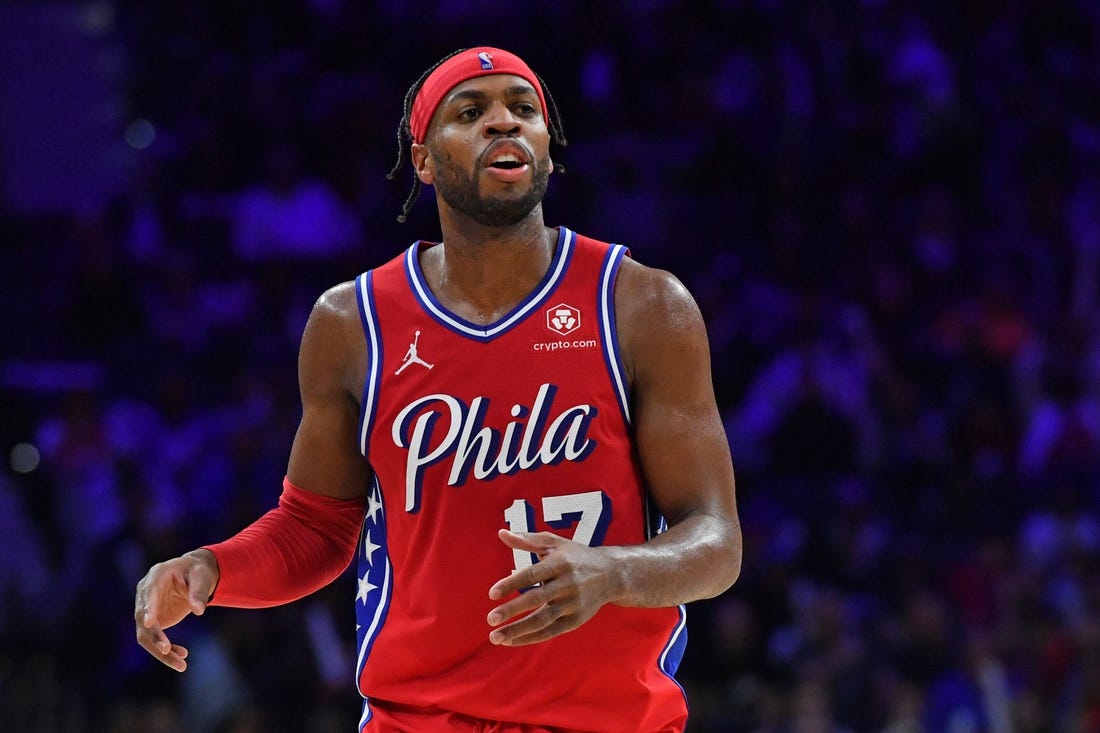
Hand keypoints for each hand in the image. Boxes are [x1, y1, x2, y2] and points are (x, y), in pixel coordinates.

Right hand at [134, 550, 218, 671]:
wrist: (194, 575)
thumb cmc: (197, 571)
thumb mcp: (202, 576)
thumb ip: (199, 591)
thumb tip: (198, 610)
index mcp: (156, 576)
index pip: (148, 593)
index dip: (148, 608)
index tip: (149, 622)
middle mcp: (146, 594)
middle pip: (143, 619)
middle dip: (155, 636)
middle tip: (166, 649)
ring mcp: (147, 609)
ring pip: (146, 635)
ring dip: (160, 651)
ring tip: (181, 664)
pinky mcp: (155, 621)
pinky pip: (155, 639)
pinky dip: (167, 650)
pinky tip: (182, 656)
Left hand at [486, 530, 619, 645]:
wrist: (611, 574)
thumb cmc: (575, 556)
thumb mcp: (554, 543)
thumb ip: (527, 540)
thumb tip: (501, 533)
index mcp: (560, 563)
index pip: (532, 575)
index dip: (512, 583)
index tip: (491, 594)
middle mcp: (568, 584)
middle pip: (536, 599)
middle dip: (512, 610)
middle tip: (490, 619)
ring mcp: (573, 604)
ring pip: (542, 620)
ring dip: (518, 630)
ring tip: (495, 637)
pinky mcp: (576, 620)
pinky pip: (550, 632)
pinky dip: (530, 638)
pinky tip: (512, 641)